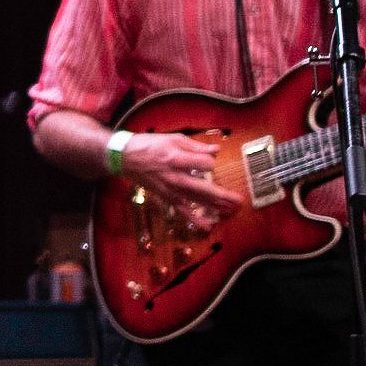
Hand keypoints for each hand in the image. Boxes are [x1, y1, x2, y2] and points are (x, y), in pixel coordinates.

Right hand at [122, 131, 240, 223]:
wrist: (125, 157)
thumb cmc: (149, 145)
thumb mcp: (173, 138)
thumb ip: (196, 146)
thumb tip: (216, 151)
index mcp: (178, 159)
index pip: (206, 165)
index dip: (211, 162)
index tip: (208, 159)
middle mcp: (177, 177)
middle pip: (206, 190)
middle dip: (224, 196)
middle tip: (240, 201)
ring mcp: (172, 190)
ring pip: (198, 201)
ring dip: (217, 207)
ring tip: (233, 210)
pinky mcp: (167, 197)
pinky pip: (183, 211)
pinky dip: (195, 220)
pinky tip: (208, 226)